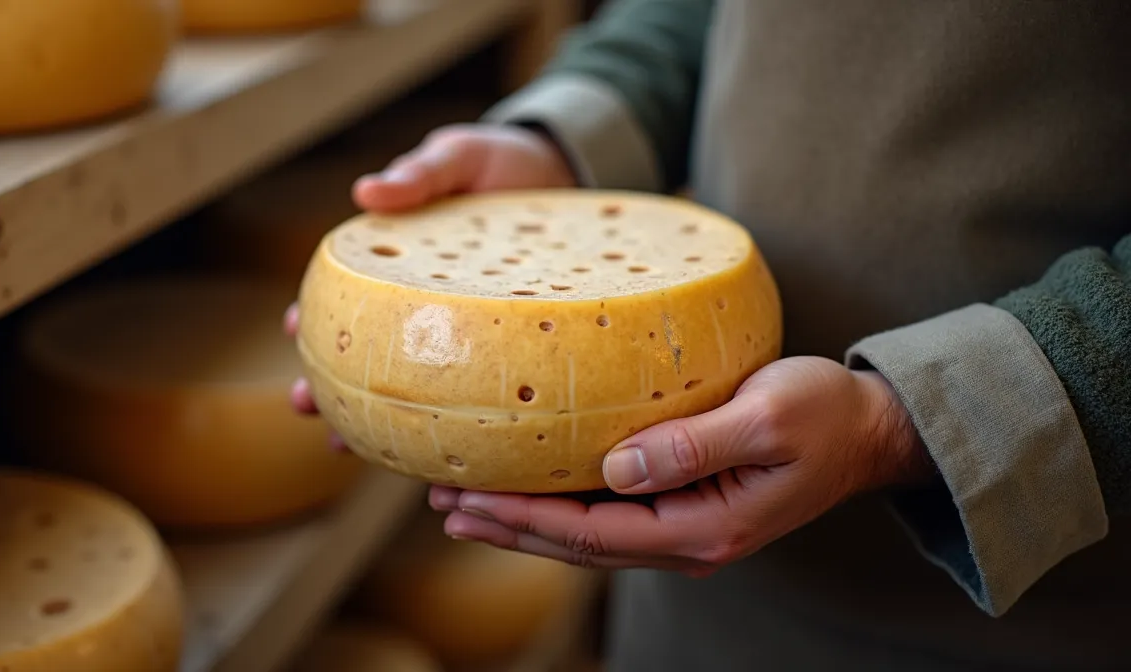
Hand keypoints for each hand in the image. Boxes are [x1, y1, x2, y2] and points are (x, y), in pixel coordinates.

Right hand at [288, 123, 577, 446]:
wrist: (570, 178)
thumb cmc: (500, 166)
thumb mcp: (459, 157)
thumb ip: (419, 172)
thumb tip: (365, 191)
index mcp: (401, 268)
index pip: (346, 298)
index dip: (315, 316)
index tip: (294, 329)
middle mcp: (423, 314)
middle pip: (366, 358)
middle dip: (329, 386)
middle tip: (304, 406)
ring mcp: (462, 342)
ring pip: (413, 394)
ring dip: (381, 426)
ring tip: (354, 451)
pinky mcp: (506, 360)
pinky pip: (480, 403)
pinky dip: (459, 437)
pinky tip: (445, 467)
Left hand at [430, 357, 936, 573]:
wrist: (869, 429)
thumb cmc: (825, 414)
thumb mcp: (768, 419)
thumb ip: (693, 446)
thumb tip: (617, 467)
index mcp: (703, 529)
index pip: (591, 532)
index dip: (523, 517)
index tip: (465, 494)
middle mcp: (688, 542)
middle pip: (576, 544)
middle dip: (505, 524)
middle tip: (440, 498)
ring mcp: (685, 530)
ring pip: (585, 535)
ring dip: (522, 521)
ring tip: (459, 502)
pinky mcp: (684, 508)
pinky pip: (606, 517)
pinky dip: (556, 507)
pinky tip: (525, 492)